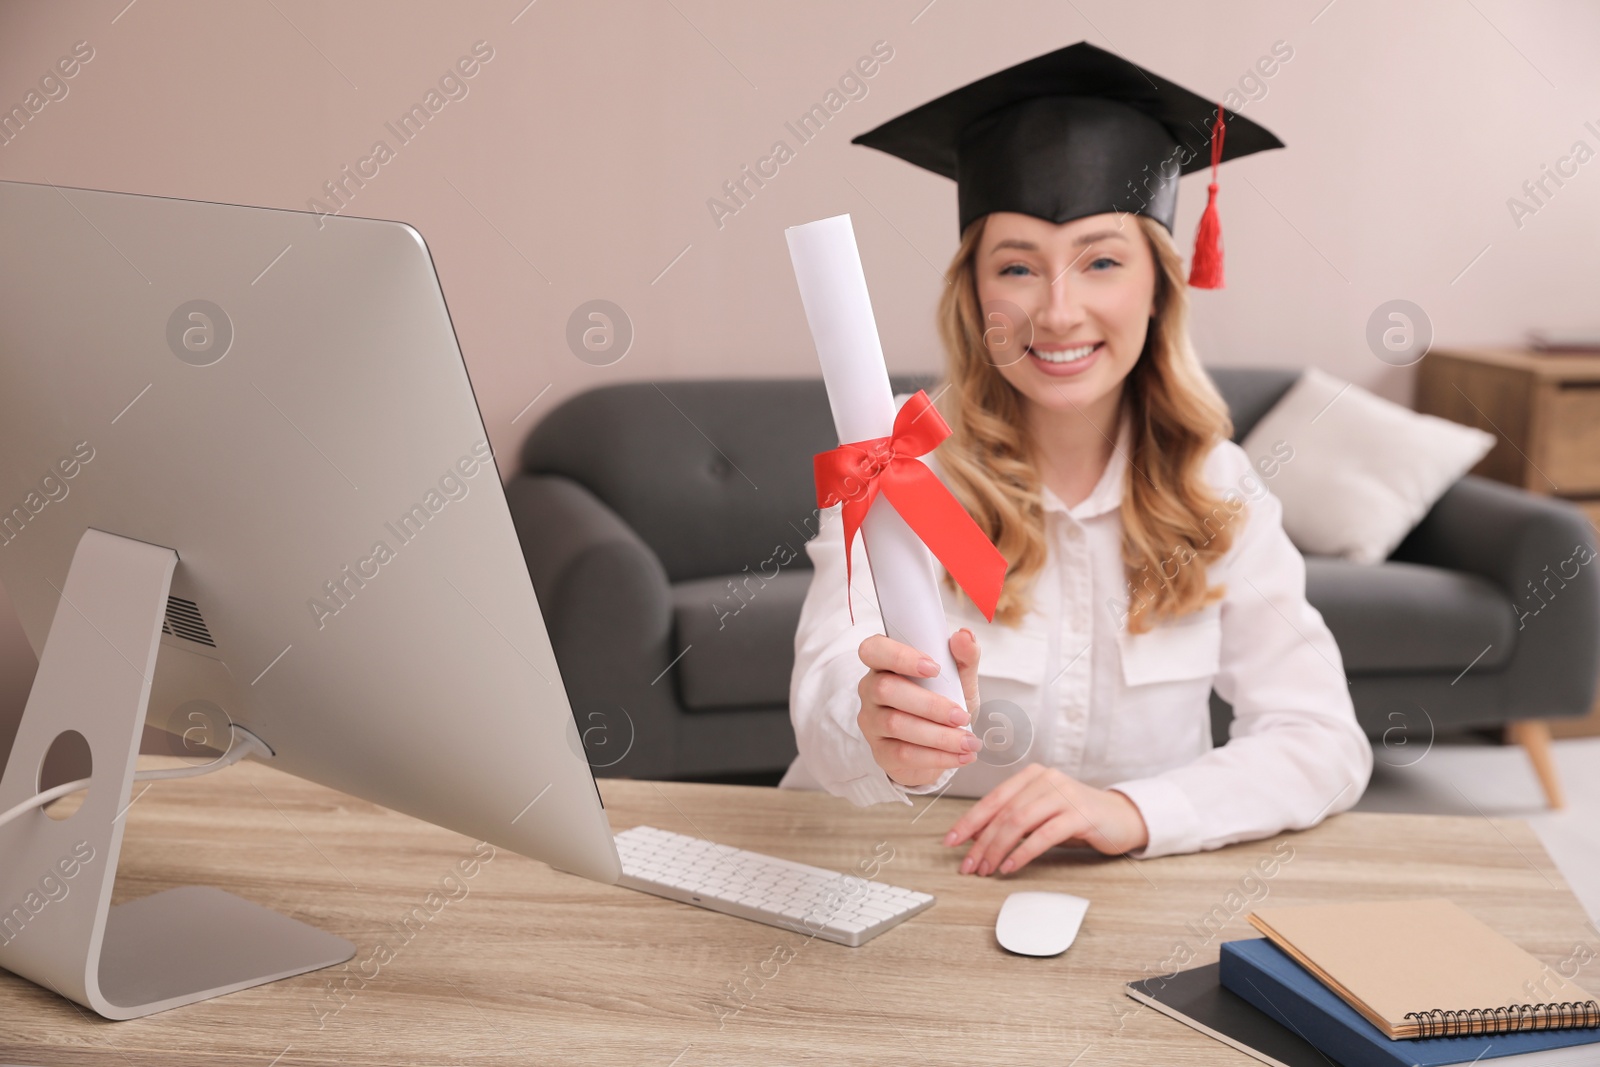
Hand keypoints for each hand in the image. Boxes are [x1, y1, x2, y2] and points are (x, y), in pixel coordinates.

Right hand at [856, 628, 983, 787]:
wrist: (942, 746)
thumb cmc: (945, 702)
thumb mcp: (960, 679)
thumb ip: (964, 656)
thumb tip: (965, 635)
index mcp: (886, 663)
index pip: (874, 650)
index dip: (899, 656)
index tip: (934, 667)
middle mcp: (871, 689)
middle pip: (885, 689)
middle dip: (929, 704)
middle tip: (962, 716)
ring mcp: (872, 721)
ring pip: (895, 724)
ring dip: (938, 735)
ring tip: (968, 742)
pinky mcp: (880, 751)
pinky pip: (903, 753)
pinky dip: (937, 756)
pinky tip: (960, 756)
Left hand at [942, 763, 1149, 873]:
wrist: (1121, 818)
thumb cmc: (1075, 817)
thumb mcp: (1041, 814)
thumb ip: (1013, 819)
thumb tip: (976, 838)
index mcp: (1031, 776)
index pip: (993, 799)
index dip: (969, 822)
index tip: (951, 842)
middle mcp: (1046, 779)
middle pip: (1003, 812)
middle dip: (981, 842)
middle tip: (968, 866)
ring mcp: (1064, 794)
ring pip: (1019, 821)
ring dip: (998, 848)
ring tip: (987, 869)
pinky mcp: (1080, 814)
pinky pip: (1044, 834)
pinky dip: (1023, 852)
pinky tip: (1011, 866)